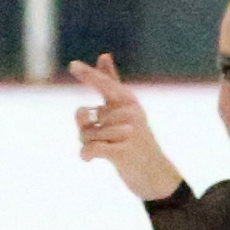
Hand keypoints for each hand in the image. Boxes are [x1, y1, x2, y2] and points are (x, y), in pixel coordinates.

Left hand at [67, 53, 185, 200]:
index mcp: (129, 101)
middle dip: (85, 131)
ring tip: (109, 151)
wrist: (156, 175)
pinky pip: (90, 148)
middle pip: (84, 116)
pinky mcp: (123, 152)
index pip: (105, 85)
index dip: (88, 75)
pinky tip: (87, 159)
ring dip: (87, 145)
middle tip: (106, 141)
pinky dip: (85, 154)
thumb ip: (111, 84)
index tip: (73, 65)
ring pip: (84, 134)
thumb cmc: (137, 141)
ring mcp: (128, 132)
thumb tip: (104, 54)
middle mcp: (130, 113)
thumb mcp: (125, 110)